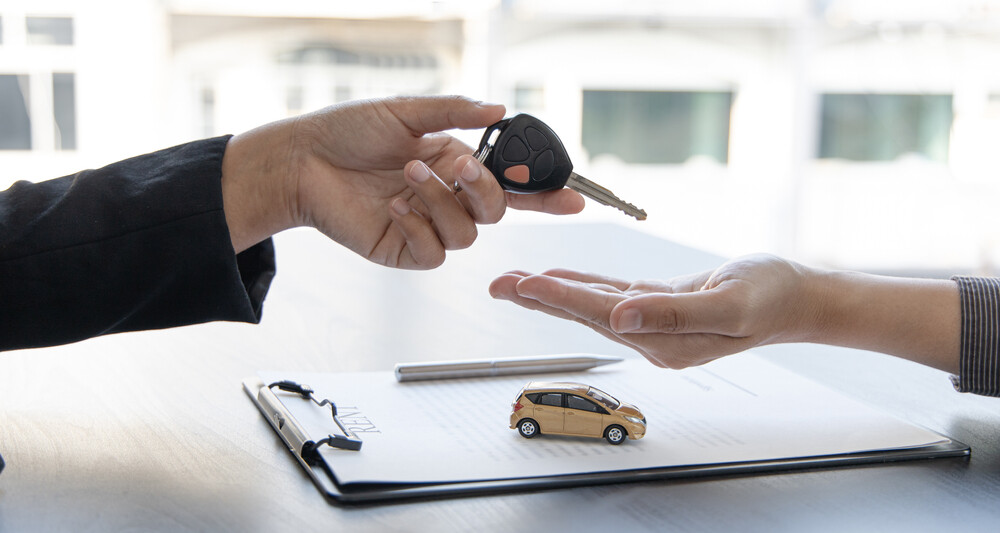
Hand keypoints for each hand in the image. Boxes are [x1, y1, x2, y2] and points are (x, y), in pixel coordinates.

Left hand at [221, 95, 584, 266]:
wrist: (302, 160)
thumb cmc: (348, 131)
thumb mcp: (405, 110)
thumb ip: (455, 113)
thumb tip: (499, 108)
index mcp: (456, 162)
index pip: (512, 183)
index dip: (545, 193)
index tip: (573, 197)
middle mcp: (448, 196)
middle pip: (496, 211)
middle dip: (484, 189)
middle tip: (459, 166)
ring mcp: (428, 226)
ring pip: (467, 233)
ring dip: (441, 202)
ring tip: (405, 175)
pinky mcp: (405, 250)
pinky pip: (434, 254)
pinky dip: (418, 229)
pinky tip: (393, 208)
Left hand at [489, 255, 816, 368]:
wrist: (796, 298)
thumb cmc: (772, 297)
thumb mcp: (730, 303)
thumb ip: (674, 313)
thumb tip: (621, 318)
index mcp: (665, 342)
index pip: (600, 316)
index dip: (560, 298)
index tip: (524, 285)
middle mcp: (652, 337)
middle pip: (583, 314)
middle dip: (538, 299)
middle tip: (497, 284)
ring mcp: (654, 324)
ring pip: (592, 304)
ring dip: (553, 292)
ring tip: (515, 281)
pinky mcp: (659, 306)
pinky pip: (612, 293)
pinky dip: (583, 284)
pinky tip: (560, 277)